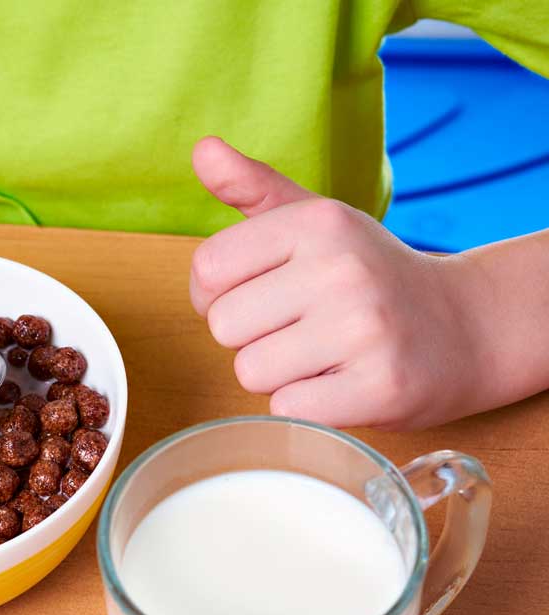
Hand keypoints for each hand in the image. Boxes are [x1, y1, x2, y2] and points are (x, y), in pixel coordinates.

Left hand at [189, 136, 489, 429]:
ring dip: (277, 374)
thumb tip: (202, 149)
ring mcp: (364, 328)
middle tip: (301, 329)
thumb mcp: (317, 222)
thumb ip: (253, 188)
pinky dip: (306, 406)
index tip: (259, 296)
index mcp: (317, 223)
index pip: (207, 270)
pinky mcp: (380, 386)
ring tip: (323, 356)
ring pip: (250, 372)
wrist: (467, 328)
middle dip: (250, 337)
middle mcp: (341, 268)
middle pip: (223, 326)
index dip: (217, 295)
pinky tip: (342, 384)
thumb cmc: (370, 276)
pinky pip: (287, 409)